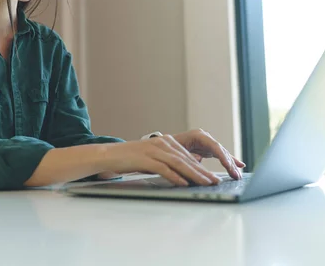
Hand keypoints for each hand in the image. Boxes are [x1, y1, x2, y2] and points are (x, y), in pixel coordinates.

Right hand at [101, 137, 221, 186]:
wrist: (109, 154)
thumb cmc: (130, 159)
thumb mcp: (152, 158)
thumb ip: (167, 162)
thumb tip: (184, 174)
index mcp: (165, 142)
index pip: (187, 156)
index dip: (201, 167)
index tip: (212, 177)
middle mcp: (162, 143)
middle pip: (186, 159)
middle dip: (202, 172)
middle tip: (215, 181)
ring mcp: (153, 150)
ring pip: (178, 163)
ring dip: (194, 174)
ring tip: (205, 183)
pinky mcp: (145, 158)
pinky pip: (163, 168)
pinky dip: (175, 176)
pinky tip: (183, 183)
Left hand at [172, 129, 245, 179]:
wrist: (161, 145)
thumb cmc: (166, 149)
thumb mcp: (175, 154)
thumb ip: (187, 158)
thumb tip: (198, 162)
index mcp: (197, 136)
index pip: (214, 146)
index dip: (223, 157)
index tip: (229, 167)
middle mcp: (204, 137)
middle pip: (221, 150)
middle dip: (230, 163)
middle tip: (236, 175)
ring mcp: (206, 142)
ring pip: (222, 153)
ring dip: (231, 164)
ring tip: (238, 175)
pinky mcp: (207, 149)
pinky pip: (220, 155)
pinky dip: (229, 161)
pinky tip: (240, 165)